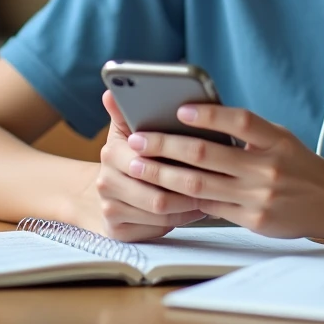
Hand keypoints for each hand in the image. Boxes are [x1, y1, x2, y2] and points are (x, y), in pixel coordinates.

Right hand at [74, 90, 206, 241]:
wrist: (106, 191)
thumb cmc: (132, 156)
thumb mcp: (130, 131)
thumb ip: (127, 112)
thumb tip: (110, 93)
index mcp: (111, 152)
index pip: (149, 161)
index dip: (179, 162)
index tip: (206, 156)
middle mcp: (105, 182)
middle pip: (156, 193)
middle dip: (189, 188)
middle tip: (218, 182)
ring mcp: (110, 208)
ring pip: (160, 212)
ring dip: (189, 205)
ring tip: (212, 194)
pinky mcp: (117, 231)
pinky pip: (157, 228)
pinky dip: (180, 219)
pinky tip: (196, 209)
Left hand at [124, 104, 323, 238]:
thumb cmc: (297, 163)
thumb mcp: (279, 138)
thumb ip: (246, 132)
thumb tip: (194, 120)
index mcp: (275, 140)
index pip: (240, 122)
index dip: (209, 115)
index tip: (180, 109)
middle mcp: (267, 168)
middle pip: (207, 154)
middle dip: (166, 146)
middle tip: (137, 140)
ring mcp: (259, 196)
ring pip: (199, 184)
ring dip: (163, 174)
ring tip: (138, 165)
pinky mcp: (253, 219)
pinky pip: (209, 207)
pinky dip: (182, 197)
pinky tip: (161, 189)